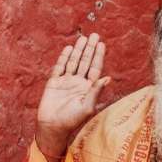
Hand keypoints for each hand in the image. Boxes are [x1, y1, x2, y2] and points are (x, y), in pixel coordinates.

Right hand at [36, 34, 109, 161]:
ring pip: (73, 62)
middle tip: (94, 35)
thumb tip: (108, 78)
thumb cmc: (72, 120)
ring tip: (83, 38)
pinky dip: (63, 58)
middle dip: (90, 49)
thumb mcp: (87, 106)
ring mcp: (66, 82)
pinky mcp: (54, 83)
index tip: (101, 44)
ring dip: (78, 50)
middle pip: (85, 62)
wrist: (53, 126)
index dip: (98, 56)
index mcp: (88, 88)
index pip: (95, 69)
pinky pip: (60, 67)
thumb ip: (96, 91)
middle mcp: (78, 83)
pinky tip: (68, 49)